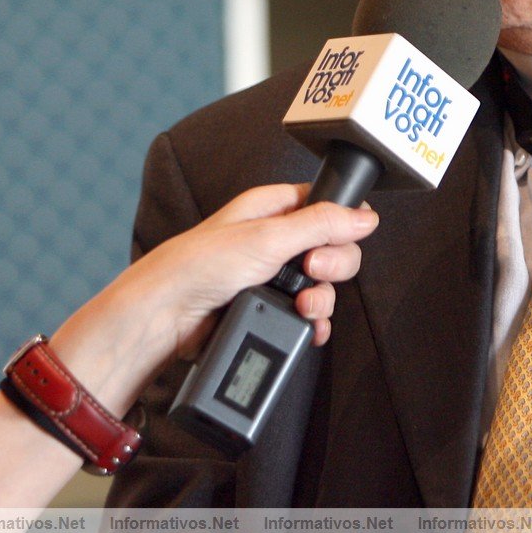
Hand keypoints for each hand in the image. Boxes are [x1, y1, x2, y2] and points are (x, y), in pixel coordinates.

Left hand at [128, 182, 374, 360]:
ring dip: (321, 299)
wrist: (167, 315)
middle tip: (311, 271)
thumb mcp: (267, 238)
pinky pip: (307, 314)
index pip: (325, 206)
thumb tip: (364, 215)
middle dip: (332, 265)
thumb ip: (320, 225)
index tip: (333, 240)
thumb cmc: (199, 266)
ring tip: (301, 305)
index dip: (340, 223)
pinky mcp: (268, 308)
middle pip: (332, 248)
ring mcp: (271, 276)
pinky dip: (313, 322)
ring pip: (322, 285)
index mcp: (271, 209)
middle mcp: (273, 239)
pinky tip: (308, 326)